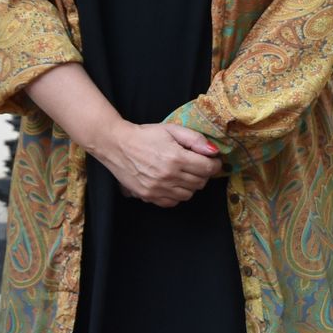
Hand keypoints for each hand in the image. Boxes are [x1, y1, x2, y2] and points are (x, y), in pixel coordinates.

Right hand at [102, 122, 223, 207]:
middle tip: (198, 164)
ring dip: (191, 185)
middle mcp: (168, 176)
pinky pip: (173, 202)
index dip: (215, 164)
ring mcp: (158, 188)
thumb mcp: (172, 130)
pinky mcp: (149, 196)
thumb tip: (214, 151)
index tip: (213, 160)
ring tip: (184, 173)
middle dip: (203, 173)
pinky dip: (177, 194)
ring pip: (189, 194)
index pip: (208, 169)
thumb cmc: (146, 135)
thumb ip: (195, 139)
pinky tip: (173, 183)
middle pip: (200, 183)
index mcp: (176, 158)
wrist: (117, 145)